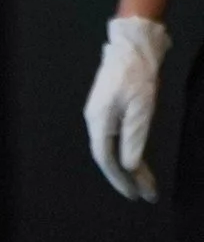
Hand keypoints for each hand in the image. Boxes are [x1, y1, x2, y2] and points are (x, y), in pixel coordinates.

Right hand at [86, 14, 171, 201]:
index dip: (120, 179)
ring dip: (129, 167)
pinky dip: (128, 152)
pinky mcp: (110, 109)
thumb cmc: (136, 75)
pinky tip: (138, 160)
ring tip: (145, 182)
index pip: (106, 159)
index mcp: (99, 121)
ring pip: (113, 148)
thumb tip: (129, 166)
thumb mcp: (141, 109)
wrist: (133, 46)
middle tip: (144, 194)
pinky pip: (117, 138)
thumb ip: (134, 139)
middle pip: (109, 156)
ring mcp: (101, 114)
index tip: (135, 194)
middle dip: (127, 177)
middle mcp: (96, 120)